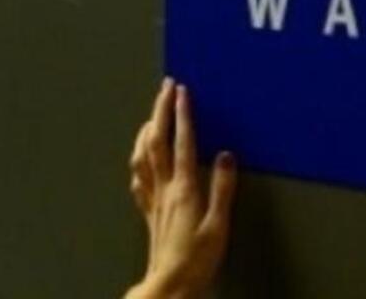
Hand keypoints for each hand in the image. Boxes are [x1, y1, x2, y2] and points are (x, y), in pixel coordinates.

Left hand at [125, 79, 236, 298]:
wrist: (169, 283)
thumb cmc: (197, 259)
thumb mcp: (219, 225)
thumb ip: (223, 188)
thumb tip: (227, 155)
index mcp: (184, 189)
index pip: (182, 142)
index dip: (182, 114)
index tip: (182, 91)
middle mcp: (164, 188)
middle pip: (157, 140)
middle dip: (160, 110)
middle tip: (166, 87)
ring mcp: (152, 198)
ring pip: (142, 154)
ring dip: (146, 128)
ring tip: (152, 113)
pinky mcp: (148, 210)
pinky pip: (138, 176)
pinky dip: (138, 157)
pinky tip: (141, 155)